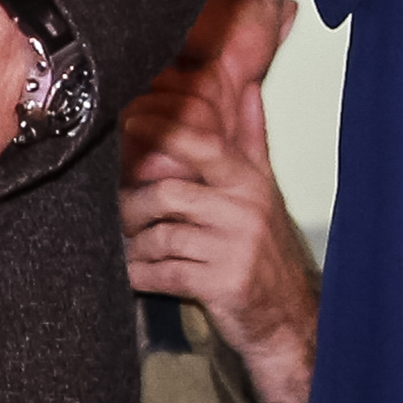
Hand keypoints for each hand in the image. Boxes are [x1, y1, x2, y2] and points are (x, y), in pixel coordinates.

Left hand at [122, 79, 318, 402]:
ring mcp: (232, 248)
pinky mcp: (221, 284)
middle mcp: (242, 210)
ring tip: (125, 245)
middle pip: (169, 193)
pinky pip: (165, 274)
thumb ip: (251, 139)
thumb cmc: (267, 246)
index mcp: (248, 182)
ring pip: (162, 236)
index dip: (163, 132)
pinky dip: (142, 274)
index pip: (203, 146)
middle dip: (133, 205)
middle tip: (117, 210)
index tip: (130, 121)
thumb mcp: (264, 188)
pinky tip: (134, 272)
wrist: (286, 312)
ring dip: (135, 244)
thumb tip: (247, 89)